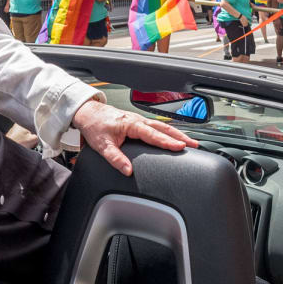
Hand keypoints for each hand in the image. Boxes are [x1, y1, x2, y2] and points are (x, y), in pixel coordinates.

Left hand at [71, 99, 197, 174]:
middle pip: (164, 128)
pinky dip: (168, 131)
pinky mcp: (137, 122)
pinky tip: (173, 137)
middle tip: (195, 144)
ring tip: (190, 142)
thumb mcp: (102, 145)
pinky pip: (156, 126)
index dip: (168, 142)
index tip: (180, 147)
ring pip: (162, 126)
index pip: (154, 134)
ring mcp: (139, 120)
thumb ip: (116, 159)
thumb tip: (127, 171)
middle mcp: (138, 120)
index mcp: (132, 124)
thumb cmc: (95, 126)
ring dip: (177, 133)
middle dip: (180, 137)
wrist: (88, 112)